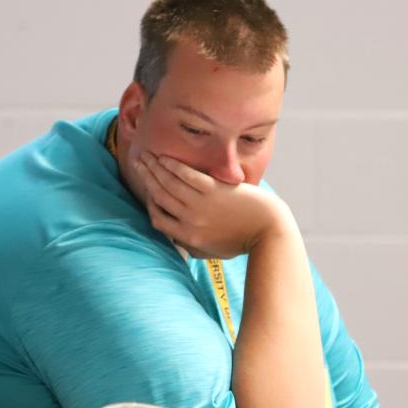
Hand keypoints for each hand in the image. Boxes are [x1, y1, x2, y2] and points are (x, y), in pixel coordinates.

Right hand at [132, 151, 290, 258]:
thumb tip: (176, 240)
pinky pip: (187, 176)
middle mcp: (189, 221)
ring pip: (168, 183)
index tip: (148, 190)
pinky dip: (174, 166)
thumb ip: (192, 247)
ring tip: (147, 155)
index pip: (157, 218)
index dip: (149, 202)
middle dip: (146, 176)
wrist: (269, 231)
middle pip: (159, 195)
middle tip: (138, 162)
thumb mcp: (212, 252)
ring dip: (155, 167)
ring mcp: (200, 205)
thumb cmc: (243, 242)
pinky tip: (165, 157)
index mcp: (187, 237)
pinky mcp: (213, 191)